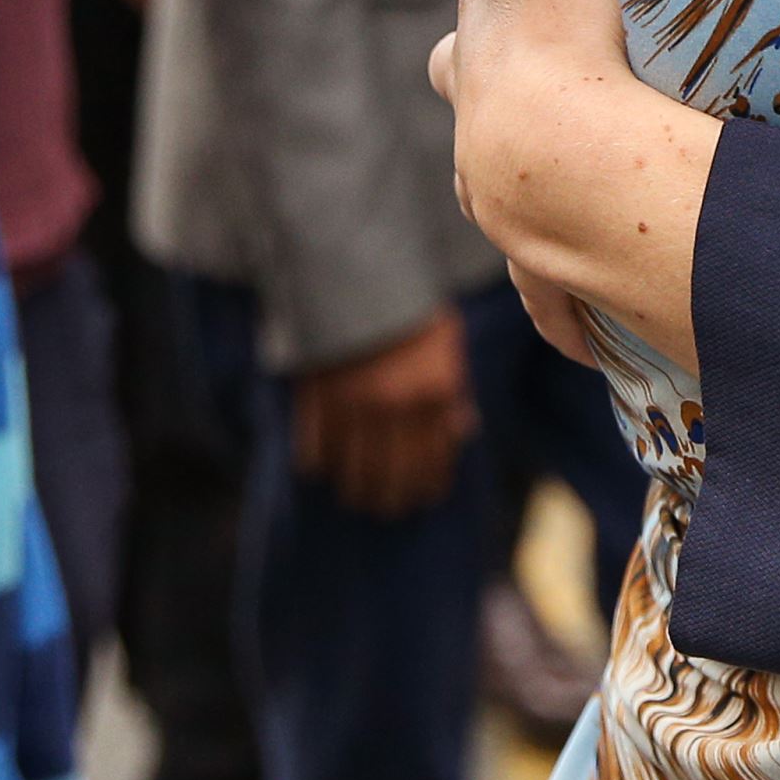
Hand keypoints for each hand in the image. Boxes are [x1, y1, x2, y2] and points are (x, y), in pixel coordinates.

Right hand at [286, 308, 478, 518]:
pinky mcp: (316, 398)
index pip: (434, 456)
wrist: (358, 272)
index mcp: (435, 391)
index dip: (429, 482)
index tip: (425, 495)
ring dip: (358, 488)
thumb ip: (454, 389)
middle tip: (388, 507)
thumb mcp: (447, 342)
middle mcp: (397, 405)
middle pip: (393, 472)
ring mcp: (354, 404)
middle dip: (393, 496)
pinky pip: (315, 448)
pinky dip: (319, 463)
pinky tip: (323, 469)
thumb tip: (464, 431)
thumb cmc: (409, 308)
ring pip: (354, 468)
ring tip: (358, 496)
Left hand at [425, 0, 713, 374]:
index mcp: (486, 23)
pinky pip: (540, 280)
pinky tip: (579, 321)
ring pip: (478, 165)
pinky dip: (556, 294)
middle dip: (466, 51)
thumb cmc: (568, 42)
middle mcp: (476, 98)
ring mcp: (492, 176)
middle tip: (502, 47)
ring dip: (502, 160)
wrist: (566, 173)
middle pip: (450, 63)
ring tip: (545, 166)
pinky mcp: (530, 249)